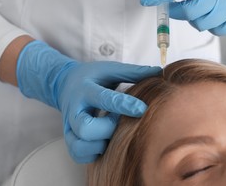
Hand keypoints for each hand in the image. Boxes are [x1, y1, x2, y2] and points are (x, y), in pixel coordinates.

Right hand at [16, 41, 160, 162]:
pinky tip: (104, 143)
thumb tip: (160, 71)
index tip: (142, 109)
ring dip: (100, 144)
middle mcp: (75, 110)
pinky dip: (93, 154)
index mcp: (86, 89)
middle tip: (119, 122)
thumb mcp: (110, 69)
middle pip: (86, 128)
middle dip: (108, 128)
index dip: (124, 105)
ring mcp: (69, 126)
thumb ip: (133, 72)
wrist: (65, 83)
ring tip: (111, 134)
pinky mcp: (70, 138)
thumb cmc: (94, 77)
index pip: (104, 98)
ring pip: (79, 145)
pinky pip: (78, 155)